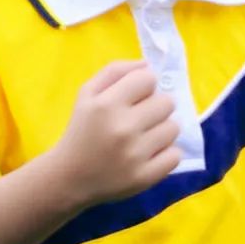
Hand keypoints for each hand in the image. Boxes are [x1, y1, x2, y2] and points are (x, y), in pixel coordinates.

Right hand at [54, 60, 180, 205]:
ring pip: (174, 128)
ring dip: (162, 130)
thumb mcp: (86, 94)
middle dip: (156, 107)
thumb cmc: (80, 131)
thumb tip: (148, 65)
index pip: (149, 79)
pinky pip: (175, 155)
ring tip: (145, 137)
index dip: (144, 86)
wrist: (69, 178)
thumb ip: (115, 71)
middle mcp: (123, 128)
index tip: (135, 97)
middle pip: (167, 102)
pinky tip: (149, 155)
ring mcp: (135, 155)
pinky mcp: (145, 177)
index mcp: (106, 104)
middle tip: (141, 118)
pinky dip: (166, 154)